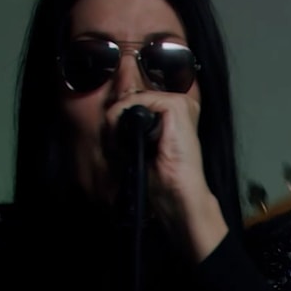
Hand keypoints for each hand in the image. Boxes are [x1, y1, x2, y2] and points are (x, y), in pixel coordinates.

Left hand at [103, 89, 227, 259]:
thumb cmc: (162, 178)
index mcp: (173, 116)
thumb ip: (129, 126)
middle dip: (119, 116)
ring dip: (120, 117)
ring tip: (123, 141)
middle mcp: (178, 105)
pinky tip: (130, 135)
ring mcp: (180, 103)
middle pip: (135, 97)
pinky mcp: (177, 106)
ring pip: (134, 97)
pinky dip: (126, 115)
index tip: (112, 133)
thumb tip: (110, 111)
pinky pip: (140, 99)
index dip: (120, 113)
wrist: (178, 193)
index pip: (138, 100)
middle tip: (117, 140)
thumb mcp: (139, 146)